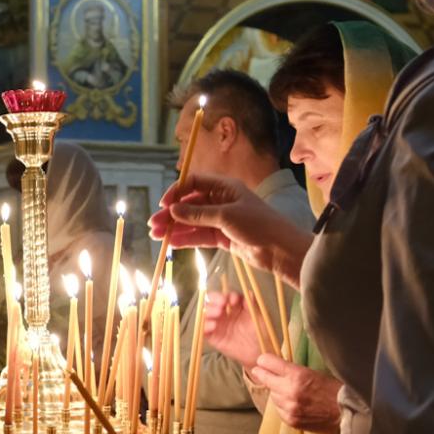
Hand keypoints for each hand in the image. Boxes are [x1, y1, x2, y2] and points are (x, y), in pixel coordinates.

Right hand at [150, 176, 310, 285]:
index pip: (194, 183)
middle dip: (172, 214)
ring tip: (157, 237)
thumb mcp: (226, 216)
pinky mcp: (223, 237)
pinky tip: (171, 244)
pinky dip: (186, 239)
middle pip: (190, 204)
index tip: (164, 205)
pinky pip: (200, 236)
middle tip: (153, 225)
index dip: (177, 192)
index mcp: (225, 187)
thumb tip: (172, 210)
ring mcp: (221, 220)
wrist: (280, 250)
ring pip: (193, 222)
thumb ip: (198, 214)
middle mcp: (221, 201)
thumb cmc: (257, 225)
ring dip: (175, 228)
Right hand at [199, 290, 261, 368]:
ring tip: (218, 314)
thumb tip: (250, 292)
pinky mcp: (213, 337)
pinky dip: (205, 326)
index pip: (226, 296)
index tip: (234, 300)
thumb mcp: (259, 317)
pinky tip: (213, 326)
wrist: (258, 353)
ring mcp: (218, 325)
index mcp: (234, 307)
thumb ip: (253, 305)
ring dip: (209, 311)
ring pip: (206, 313)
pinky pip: (204, 330)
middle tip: (222, 305)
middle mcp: (224, 313)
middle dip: (215, 300)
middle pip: (212, 301)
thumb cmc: (260, 333)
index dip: (228, 296)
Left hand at [248, 354, 340, 432]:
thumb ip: (293, 371)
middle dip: (264, 375)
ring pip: (272, 396)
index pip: (269, 363)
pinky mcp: (291, 420)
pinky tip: (292, 403)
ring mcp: (289, 408)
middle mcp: (290, 392)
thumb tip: (276, 367)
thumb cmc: (333, 389)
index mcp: (297, 375)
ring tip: (287, 390)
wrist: (346, 412)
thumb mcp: (314, 372)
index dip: (264, 361)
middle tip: (259, 371)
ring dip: (276, 392)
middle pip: (266, 380)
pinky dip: (282, 406)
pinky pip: (279, 410)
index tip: (261, 361)